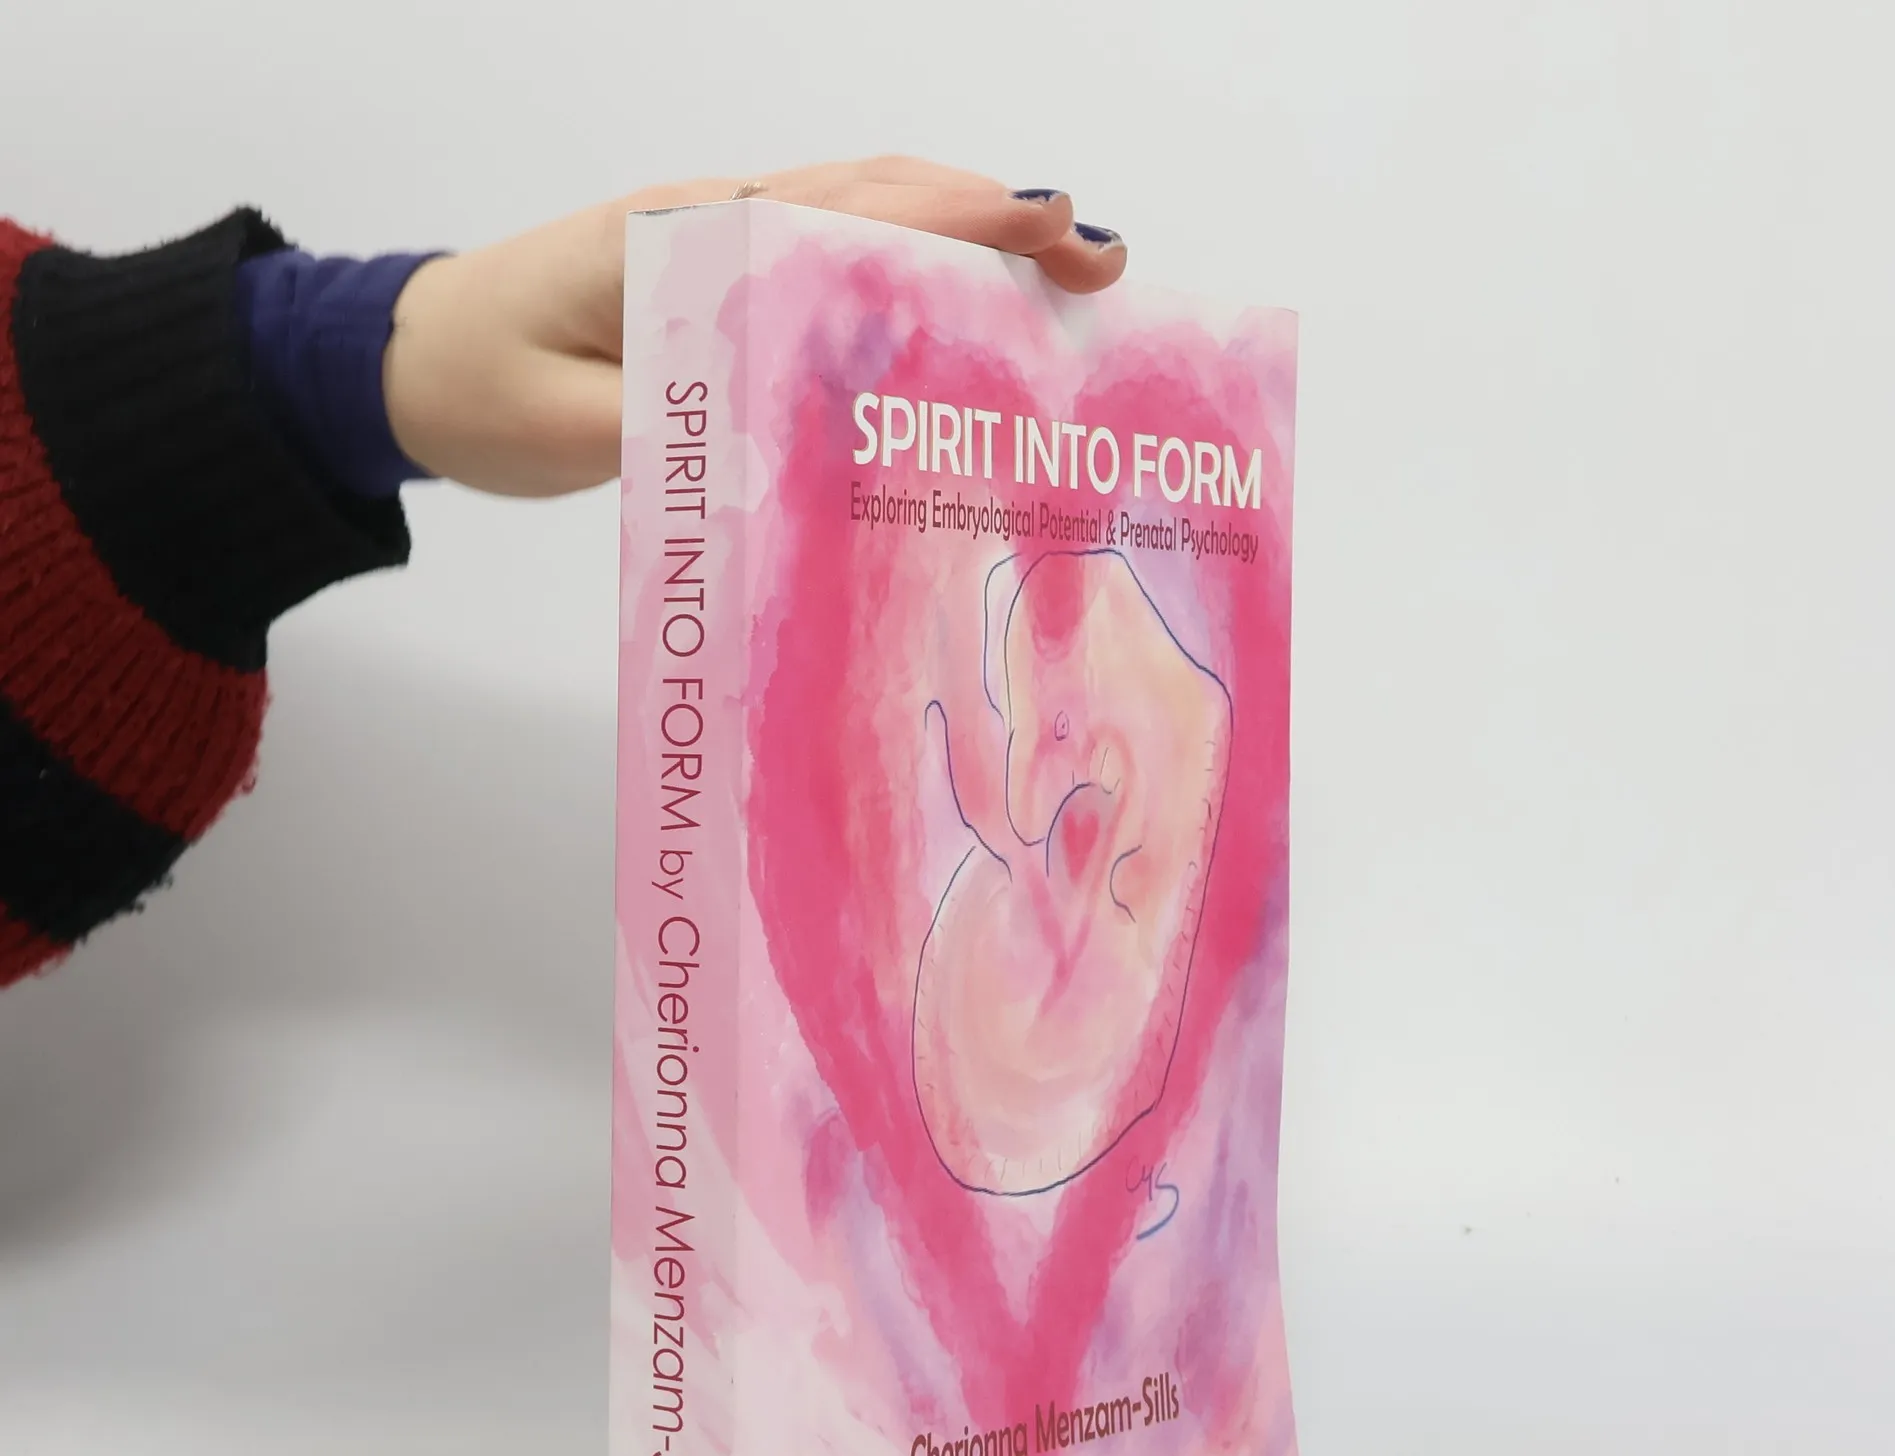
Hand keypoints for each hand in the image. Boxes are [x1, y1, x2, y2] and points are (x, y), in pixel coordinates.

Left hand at [382, 158, 1127, 498]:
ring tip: (1068, 283)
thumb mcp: (559, 428)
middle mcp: (715, 227)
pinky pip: (833, 266)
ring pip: (866, 223)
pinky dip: (914, 274)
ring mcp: (722, 251)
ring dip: (969, 242)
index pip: (840, 211)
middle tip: (1103, 264)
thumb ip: (664, 429)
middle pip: (878, 199)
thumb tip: (787, 437)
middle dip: (998, 220)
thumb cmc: (477, 390)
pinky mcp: (723, 290)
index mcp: (680, 244)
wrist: (410, 365)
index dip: (953, 216)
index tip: (1051, 226)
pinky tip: (965, 318)